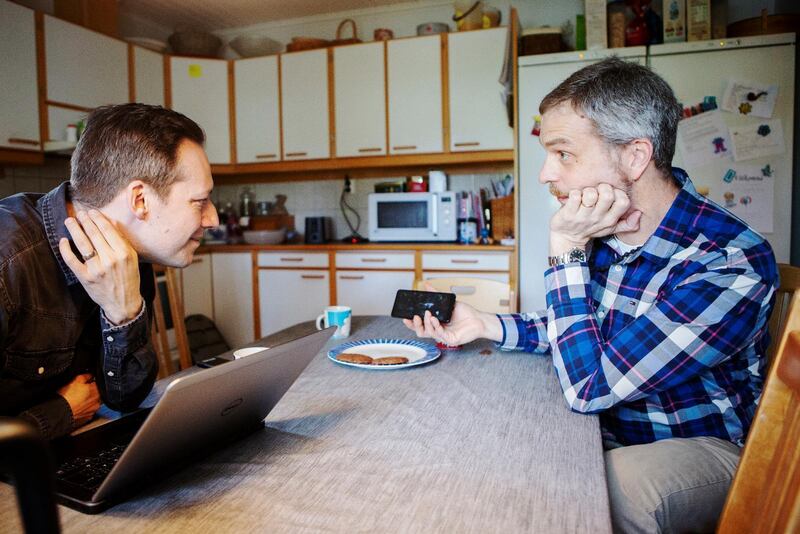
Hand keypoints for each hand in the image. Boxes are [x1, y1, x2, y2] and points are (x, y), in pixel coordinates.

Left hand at [58, 209, 142, 324]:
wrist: (123, 303)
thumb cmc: (129, 278)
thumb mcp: (132, 259)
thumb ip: (122, 241)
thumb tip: (110, 223)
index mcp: (124, 253)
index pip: (108, 230)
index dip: (98, 219)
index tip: (92, 212)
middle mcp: (110, 260)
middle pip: (94, 235)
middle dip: (85, 221)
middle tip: (79, 214)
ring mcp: (97, 269)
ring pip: (82, 244)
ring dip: (74, 230)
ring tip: (69, 221)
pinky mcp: (85, 277)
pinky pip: (72, 260)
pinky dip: (66, 250)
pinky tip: (63, 241)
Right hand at [58, 373, 100, 426]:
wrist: (59, 412)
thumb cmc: (67, 397)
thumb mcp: (76, 380)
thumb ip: (86, 376)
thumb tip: (90, 375)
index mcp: (97, 391)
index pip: (98, 383)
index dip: (91, 381)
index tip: (85, 382)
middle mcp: (97, 401)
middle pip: (96, 393)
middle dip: (90, 392)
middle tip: (79, 391)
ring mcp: (92, 410)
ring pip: (92, 403)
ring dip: (86, 401)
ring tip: (76, 400)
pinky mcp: (87, 418)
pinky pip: (87, 411)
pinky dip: (83, 409)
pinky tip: (76, 407)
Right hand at [401, 284, 502, 344]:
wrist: (479, 319)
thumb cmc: (465, 313)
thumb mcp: (448, 301)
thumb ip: (436, 294)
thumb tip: (426, 285)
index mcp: (436, 324)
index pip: (421, 326)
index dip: (412, 323)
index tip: (405, 317)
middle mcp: (439, 331)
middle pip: (421, 332)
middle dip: (415, 325)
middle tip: (414, 316)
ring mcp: (444, 336)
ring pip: (429, 333)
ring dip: (426, 323)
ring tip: (427, 314)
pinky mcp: (451, 340)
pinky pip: (440, 335)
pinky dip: (436, 326)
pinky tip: (435, 319)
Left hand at [549, 184, 640, 254]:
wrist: (567, 238)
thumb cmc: (589, 229)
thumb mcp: (609, 228)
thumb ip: (627, 223)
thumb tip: (638, 214)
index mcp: (609, 220)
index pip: (623, 202)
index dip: (617, 193)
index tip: (609, 194)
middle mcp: (597, 218)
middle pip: (607, 195)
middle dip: (602, 187)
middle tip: (596, 191)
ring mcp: (582, 216)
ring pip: (591, 194)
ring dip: (587, 190)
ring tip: (584, 195)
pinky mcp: (568, 213)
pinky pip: (575, 196)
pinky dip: (574, 193)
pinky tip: (574, 197)